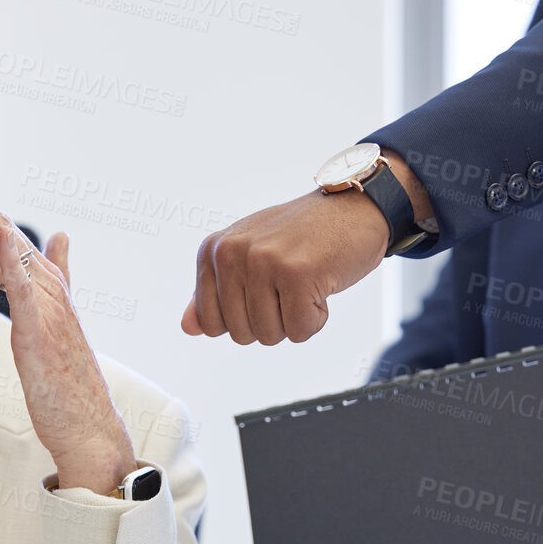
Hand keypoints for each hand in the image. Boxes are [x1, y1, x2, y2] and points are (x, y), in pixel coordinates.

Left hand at [0, 175, 134, 494]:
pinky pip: (27, 290)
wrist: (89, 428)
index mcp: (46, 293)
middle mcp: (50, 294)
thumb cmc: (69, 386)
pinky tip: (5, 232)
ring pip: (12, 255)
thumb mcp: (55, 328)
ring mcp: (49, 311)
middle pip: (7, 239)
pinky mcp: (43, 333)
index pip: (9, 244)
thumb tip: (61, 238)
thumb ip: (55, 282)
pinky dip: (16, 259)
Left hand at [181, 151, 430, 344]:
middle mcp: (232, 253)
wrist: (354, 208)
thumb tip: (188, 327)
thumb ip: (215, 293)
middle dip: (272, 321)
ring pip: (269, 335)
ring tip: (306, 282)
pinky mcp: (297, 273)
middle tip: (290, 284)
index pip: (211, 323)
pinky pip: (300, 330)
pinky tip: (321, 284)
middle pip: (240, 333)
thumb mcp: (249, 257)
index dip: (244, 318)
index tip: (264, 289)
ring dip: (295, 319)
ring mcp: (263, 261)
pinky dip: (317, 317)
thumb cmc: (302, 236)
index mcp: (214, 250)